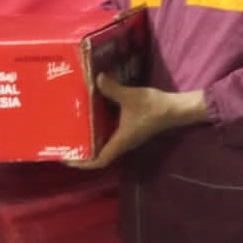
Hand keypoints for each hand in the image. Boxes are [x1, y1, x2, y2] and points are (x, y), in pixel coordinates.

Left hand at [67, 76, 199, 170]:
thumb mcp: (131, 96)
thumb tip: (96, 78)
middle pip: (99, 155)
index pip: (99, 161)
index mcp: (121, 141)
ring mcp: (127, 137)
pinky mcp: (130, 129)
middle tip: (65, 143)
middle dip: (83, 153)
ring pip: (104, 144)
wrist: (176, 109)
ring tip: (74, 131)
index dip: (83, 163)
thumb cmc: (154, 107)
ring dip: (91, 141)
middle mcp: (123, 143)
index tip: (67, 159)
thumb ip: (112, 89)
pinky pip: (110, 134)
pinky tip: (93, 117)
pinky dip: (100, 130)